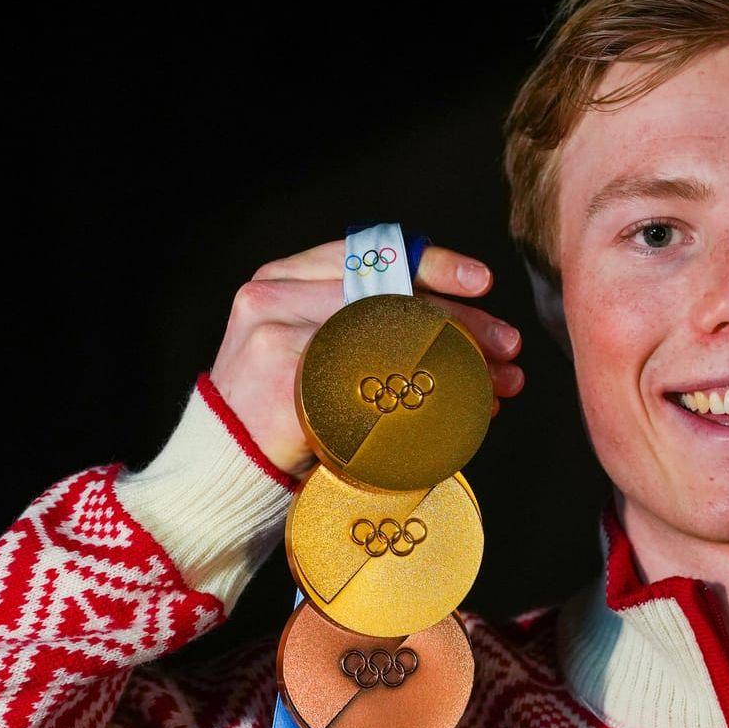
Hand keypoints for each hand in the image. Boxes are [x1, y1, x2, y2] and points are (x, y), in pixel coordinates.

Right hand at [208, 240, 524, 477]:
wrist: (220, 472)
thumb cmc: (280, 415)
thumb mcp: (314, 353)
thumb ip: (368, 328)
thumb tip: (473, 341)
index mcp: (283, 278)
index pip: (369, 255)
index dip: (433, 263)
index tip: (481, 283)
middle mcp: (274, 296)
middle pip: (390, 296)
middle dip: (461, 323)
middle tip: (507, 347)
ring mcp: (275, 335)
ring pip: (390, 337)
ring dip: (456, 364)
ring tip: (496, 387)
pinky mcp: (285, 382)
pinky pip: (374, 384)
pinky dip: (427, 400)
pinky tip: (458, 416)